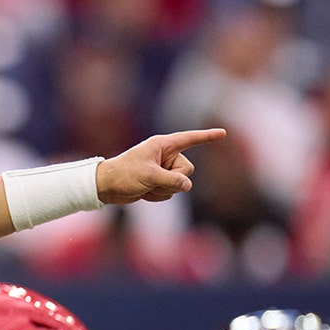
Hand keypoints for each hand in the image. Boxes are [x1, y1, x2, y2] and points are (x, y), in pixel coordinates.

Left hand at [96, 128, 226, 205]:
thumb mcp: (149, 176)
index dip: (206, 136)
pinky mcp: (159, 182)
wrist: (106, 187)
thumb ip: (171, 180)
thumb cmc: (124, 175)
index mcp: (162, 145)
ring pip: (179, 185)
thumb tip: (187, 185)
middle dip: (172, 180)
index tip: (223, 133)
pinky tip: (144, 193)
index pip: (189, 139)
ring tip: (144, 186)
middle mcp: (165, 156)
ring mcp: (162, 170)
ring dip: (163, 190)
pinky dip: (158, 196)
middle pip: (187, 170)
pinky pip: (170, 192)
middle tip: (152, 180)